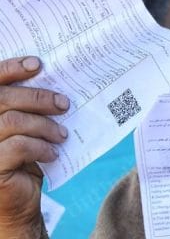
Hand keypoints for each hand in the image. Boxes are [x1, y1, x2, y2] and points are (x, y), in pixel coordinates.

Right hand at [0, 57, 69, 237]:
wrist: (17, 204)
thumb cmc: (21, 161)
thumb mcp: (24, 130)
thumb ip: (26, 107)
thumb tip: (54, 79)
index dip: (9, 68)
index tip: (37, 64)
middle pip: (2, 98)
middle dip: (38, 97)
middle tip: (64, 104)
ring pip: (12, 121)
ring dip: (43, 125)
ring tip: (61, 134)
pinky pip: (18, 146)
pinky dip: (40, 147)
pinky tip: (52, 153)